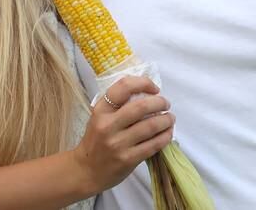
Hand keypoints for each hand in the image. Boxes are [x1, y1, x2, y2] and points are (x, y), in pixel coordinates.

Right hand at [72, 76, 173, 195]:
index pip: (124, 87)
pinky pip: (153, 145)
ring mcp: (118, 143)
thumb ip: (119, 105)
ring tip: (170, 118)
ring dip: (166, 120)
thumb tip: (149, 94)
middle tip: (166, 104)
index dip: (144, 83)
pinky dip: (165, 137)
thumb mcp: (100, 117)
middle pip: (141, 106)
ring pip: (150, 126)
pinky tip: (168, 133)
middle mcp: (108, 125)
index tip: (154, 89)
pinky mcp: (128, 160)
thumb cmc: (96, 140)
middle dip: (160, 102)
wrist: (85, 171)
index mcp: (101, 110)